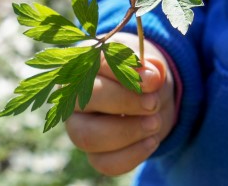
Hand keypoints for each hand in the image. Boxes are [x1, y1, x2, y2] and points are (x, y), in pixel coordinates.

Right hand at [65, 32, 175, 175]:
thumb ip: (150, 67)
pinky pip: (104, 163)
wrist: (151, 99)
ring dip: (128, 132)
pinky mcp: (92, 153)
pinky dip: (133, 154)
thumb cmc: (142, 76)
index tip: (153, 80)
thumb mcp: (148, 64)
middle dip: (124, 102)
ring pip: (88, 137)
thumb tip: (151, 78)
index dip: (122, 72)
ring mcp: (78, 127)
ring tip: (155, 123)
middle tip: (152, 104)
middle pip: (85, 99)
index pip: (93, 64)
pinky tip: (152, 141)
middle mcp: (72, 96)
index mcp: (83, 65)